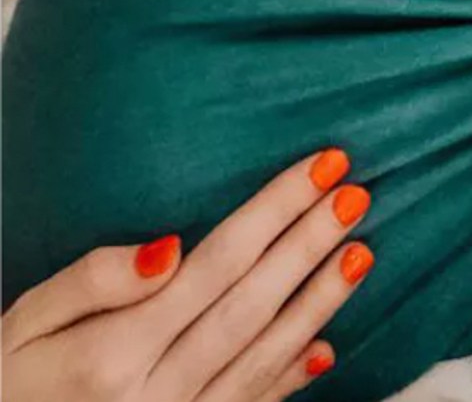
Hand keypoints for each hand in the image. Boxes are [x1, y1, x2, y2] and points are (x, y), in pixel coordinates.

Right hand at [2, 149, 372, 401]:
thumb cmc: (12, 380)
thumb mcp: (25, 323)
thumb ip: (94, 281)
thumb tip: (170, 246)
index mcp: (117, 351)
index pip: (218, 262)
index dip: (276, 210)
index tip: (322, 166)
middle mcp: (160, 392)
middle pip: (253, 301)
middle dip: (310, 244)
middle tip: (356, 194)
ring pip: (267, 353)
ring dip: (320, 301)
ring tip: (362, 250)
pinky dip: (293, 375)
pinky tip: (328, 344)